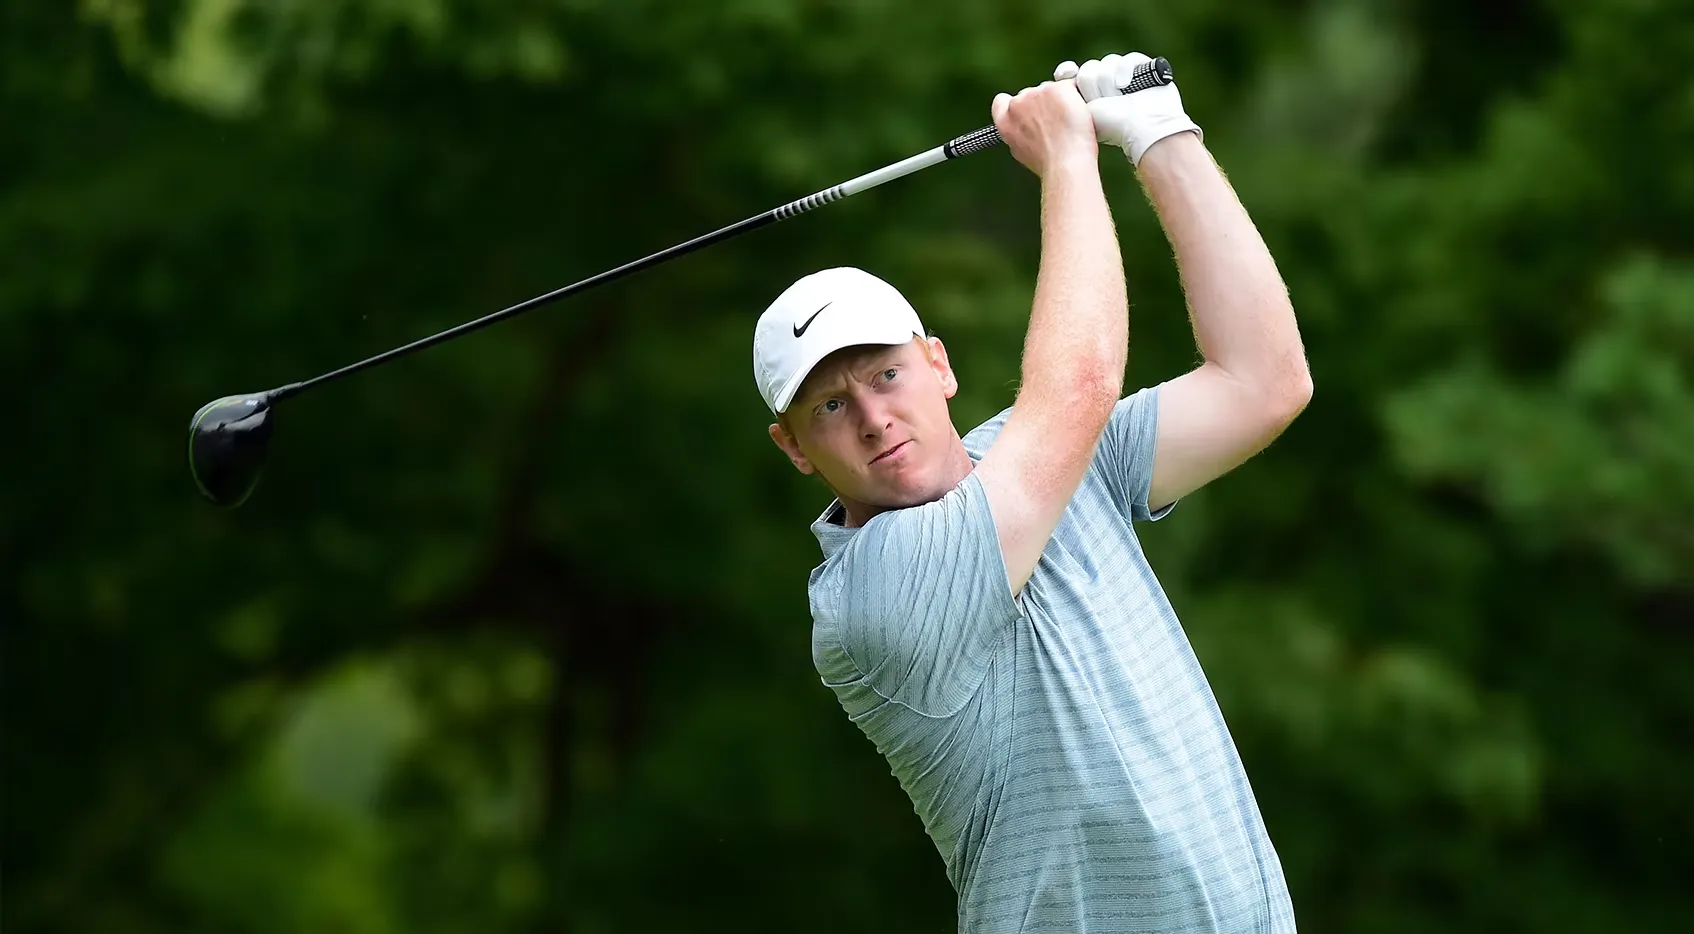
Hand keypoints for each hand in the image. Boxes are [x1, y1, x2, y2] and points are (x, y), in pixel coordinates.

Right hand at [991, 79, 1097, 176]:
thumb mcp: (1022, 151)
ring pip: (1051, 89)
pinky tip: (1081, 114)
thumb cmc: (1049, 163)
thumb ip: (1020, 134)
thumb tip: (1031, 130)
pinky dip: (1078, 97)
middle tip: (1057, 121)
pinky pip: (1071, 86)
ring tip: (1070, 123)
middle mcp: (1017, 104)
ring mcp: (1037, 94)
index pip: (1002, 101)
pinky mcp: (1057, 89)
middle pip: (1030, 93)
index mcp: (1005, 121)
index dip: (1017, 103)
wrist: (1065, 163)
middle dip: (1044, 102)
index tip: (1028, 109)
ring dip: (1061, 100)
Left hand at [1053, 53, 1201, 164]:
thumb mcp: (1082, 112)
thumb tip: (1058, 76)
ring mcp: (1126, 76)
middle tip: (1106, 102)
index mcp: (1089, 95)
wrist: (1143, 128)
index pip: (1073, 74)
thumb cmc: (1112, 126)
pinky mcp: (1144, 68)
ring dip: (1111, 82)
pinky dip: (1126, 71)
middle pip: (1089, 68)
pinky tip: (1128, 85)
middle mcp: (1106, 84)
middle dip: (1095, 85)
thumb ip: (1066, 96)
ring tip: (1121, 97)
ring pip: (1107, 63)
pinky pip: (1126, 59)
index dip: (1068, 72)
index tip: (1067, 73)